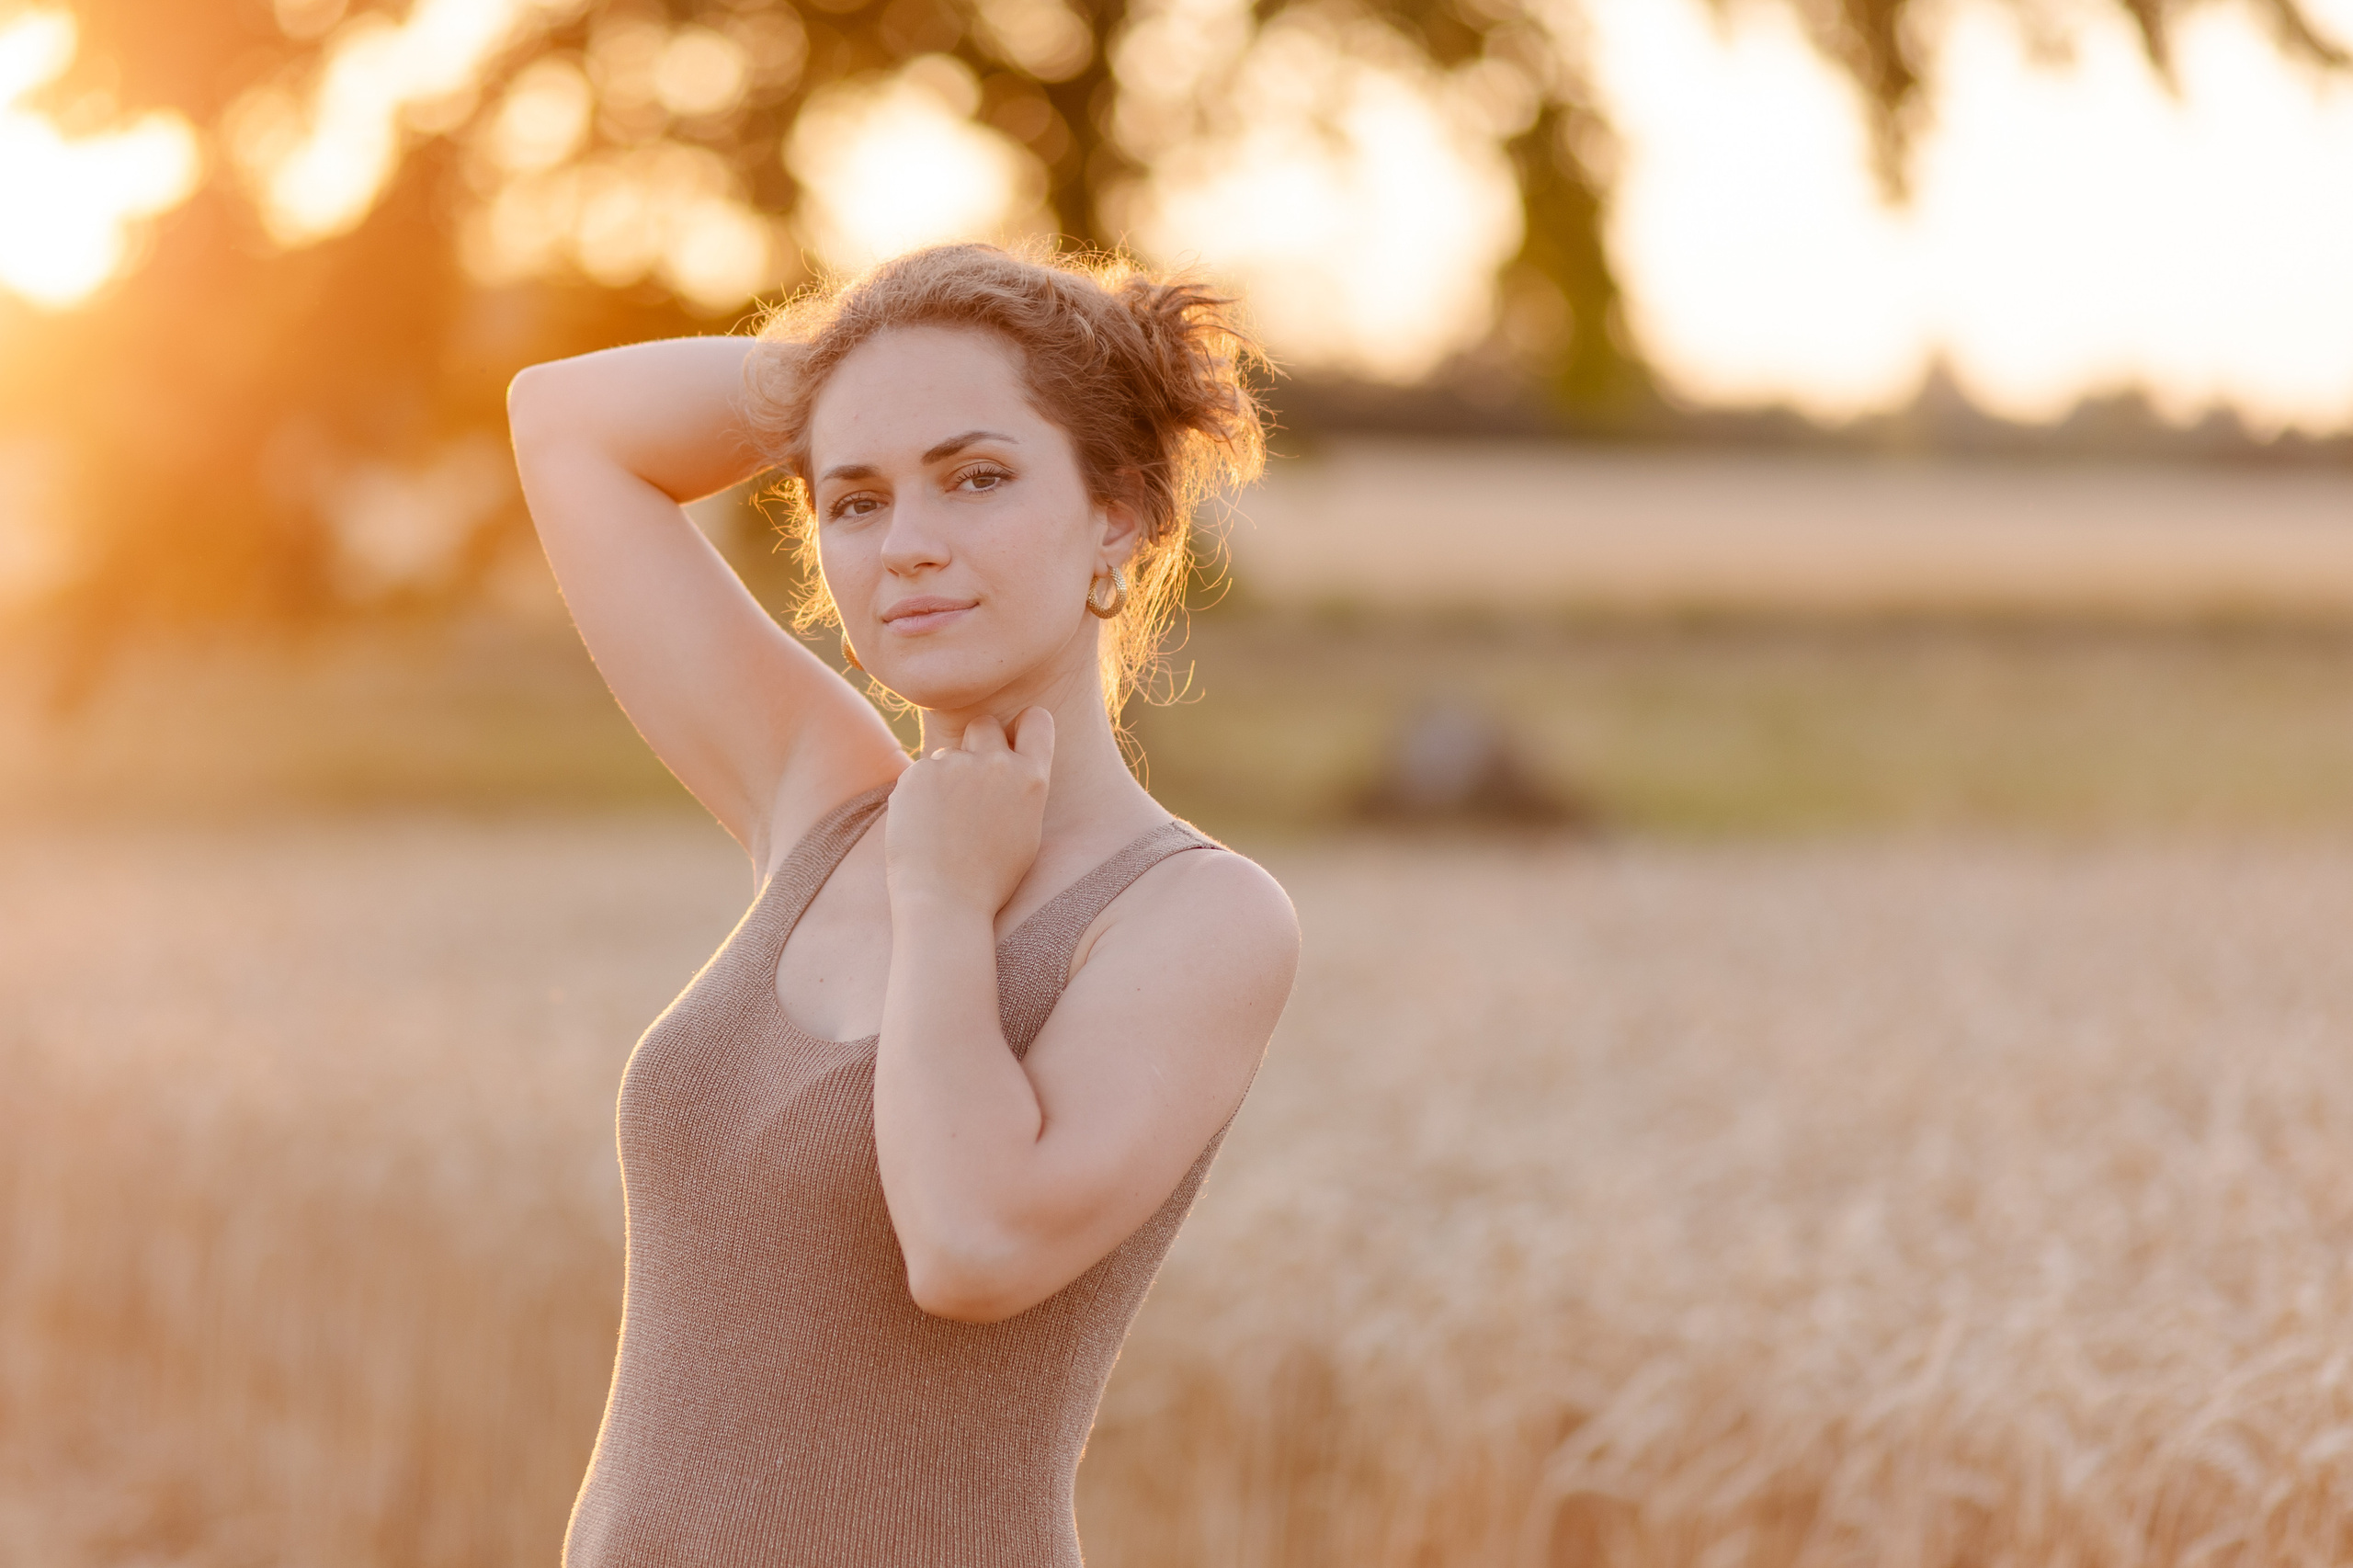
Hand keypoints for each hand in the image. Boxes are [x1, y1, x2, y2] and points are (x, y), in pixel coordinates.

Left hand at [884, 708, 1055, 918]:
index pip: (1037, 720)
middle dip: (978, 741)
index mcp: (1030, 778)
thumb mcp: (1025, 832)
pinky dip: (919, 793)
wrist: (944, 902)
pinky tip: (923, 826)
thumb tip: (1011, 761)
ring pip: (946, 754)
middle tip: (968, 780)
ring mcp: (954, 765)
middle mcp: (995, 763)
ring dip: (945, 776)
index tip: (1014, 737)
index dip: (1024, 725)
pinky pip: (920, 772)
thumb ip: (1021, 789)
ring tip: (943, 824)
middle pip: (984, 724)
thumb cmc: (989, 878)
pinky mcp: (917, 773)